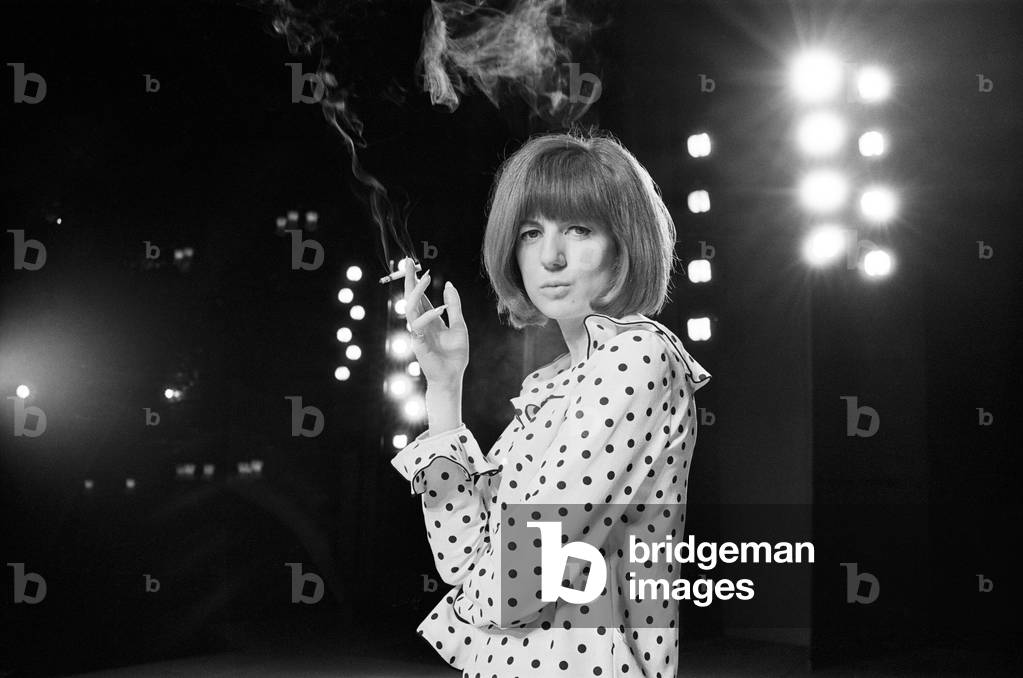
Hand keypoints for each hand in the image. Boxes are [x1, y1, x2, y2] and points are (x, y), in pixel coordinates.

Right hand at [402, 257, 467, 389]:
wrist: (452, 376)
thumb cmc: (455, 354)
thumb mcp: (459, 325)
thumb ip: (454, 306)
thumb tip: (449, 284)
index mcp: (430, 319)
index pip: (421, 296)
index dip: (417, 281)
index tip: (414, 265)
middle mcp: (421, 323)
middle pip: (411, 297)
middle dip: (408, 279)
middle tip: (407, 262)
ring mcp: (417, 332)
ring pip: (410, 307)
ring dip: (417, 292)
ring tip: (424, 277)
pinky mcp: (417, 343)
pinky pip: (417, 325)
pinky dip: (427, 316)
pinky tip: (439, 309)